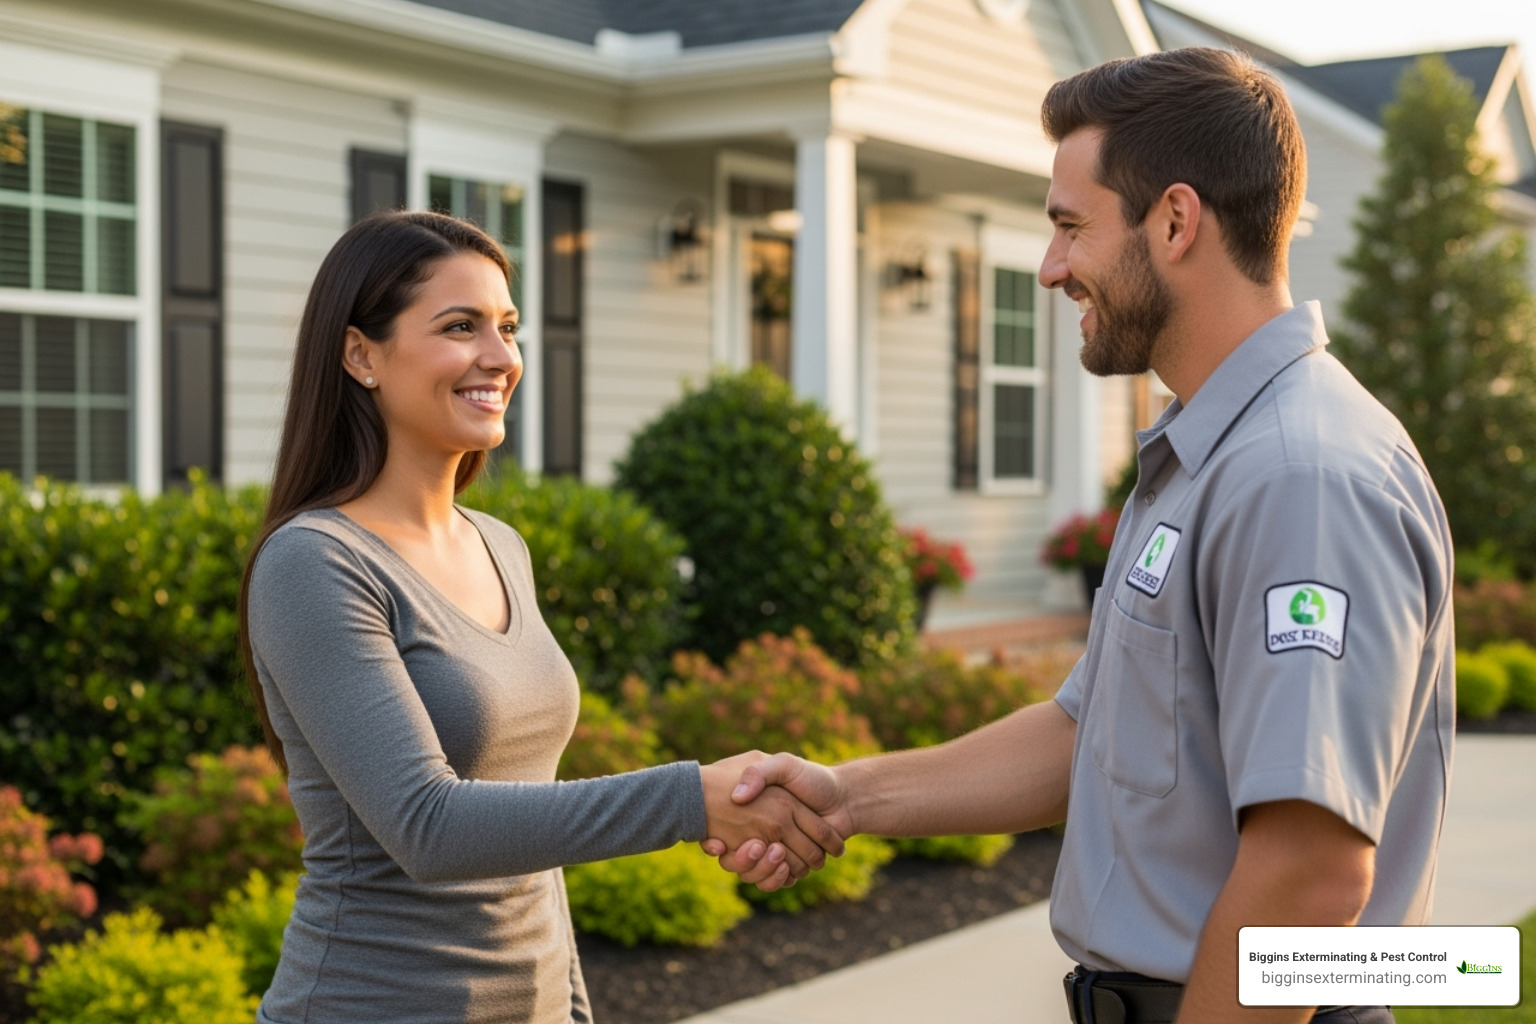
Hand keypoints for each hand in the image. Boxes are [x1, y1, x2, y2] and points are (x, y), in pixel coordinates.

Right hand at [699, 752, 845, 889]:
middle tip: (756, 845)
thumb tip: (738, 798)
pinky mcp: (790, 865)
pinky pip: (775, 881)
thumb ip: (759, 773)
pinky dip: (778, 879)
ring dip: (763, 870)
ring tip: (776, 852)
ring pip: (756, 873)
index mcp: (755, 813)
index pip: (724, 836)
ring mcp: (776, 851)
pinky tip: (786, 868)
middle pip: (740, 860)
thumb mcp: (783, 764)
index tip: (718, 842)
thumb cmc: (813, 778)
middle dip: (744, 860)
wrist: (845, 798)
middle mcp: (762, 833)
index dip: (718, 842)